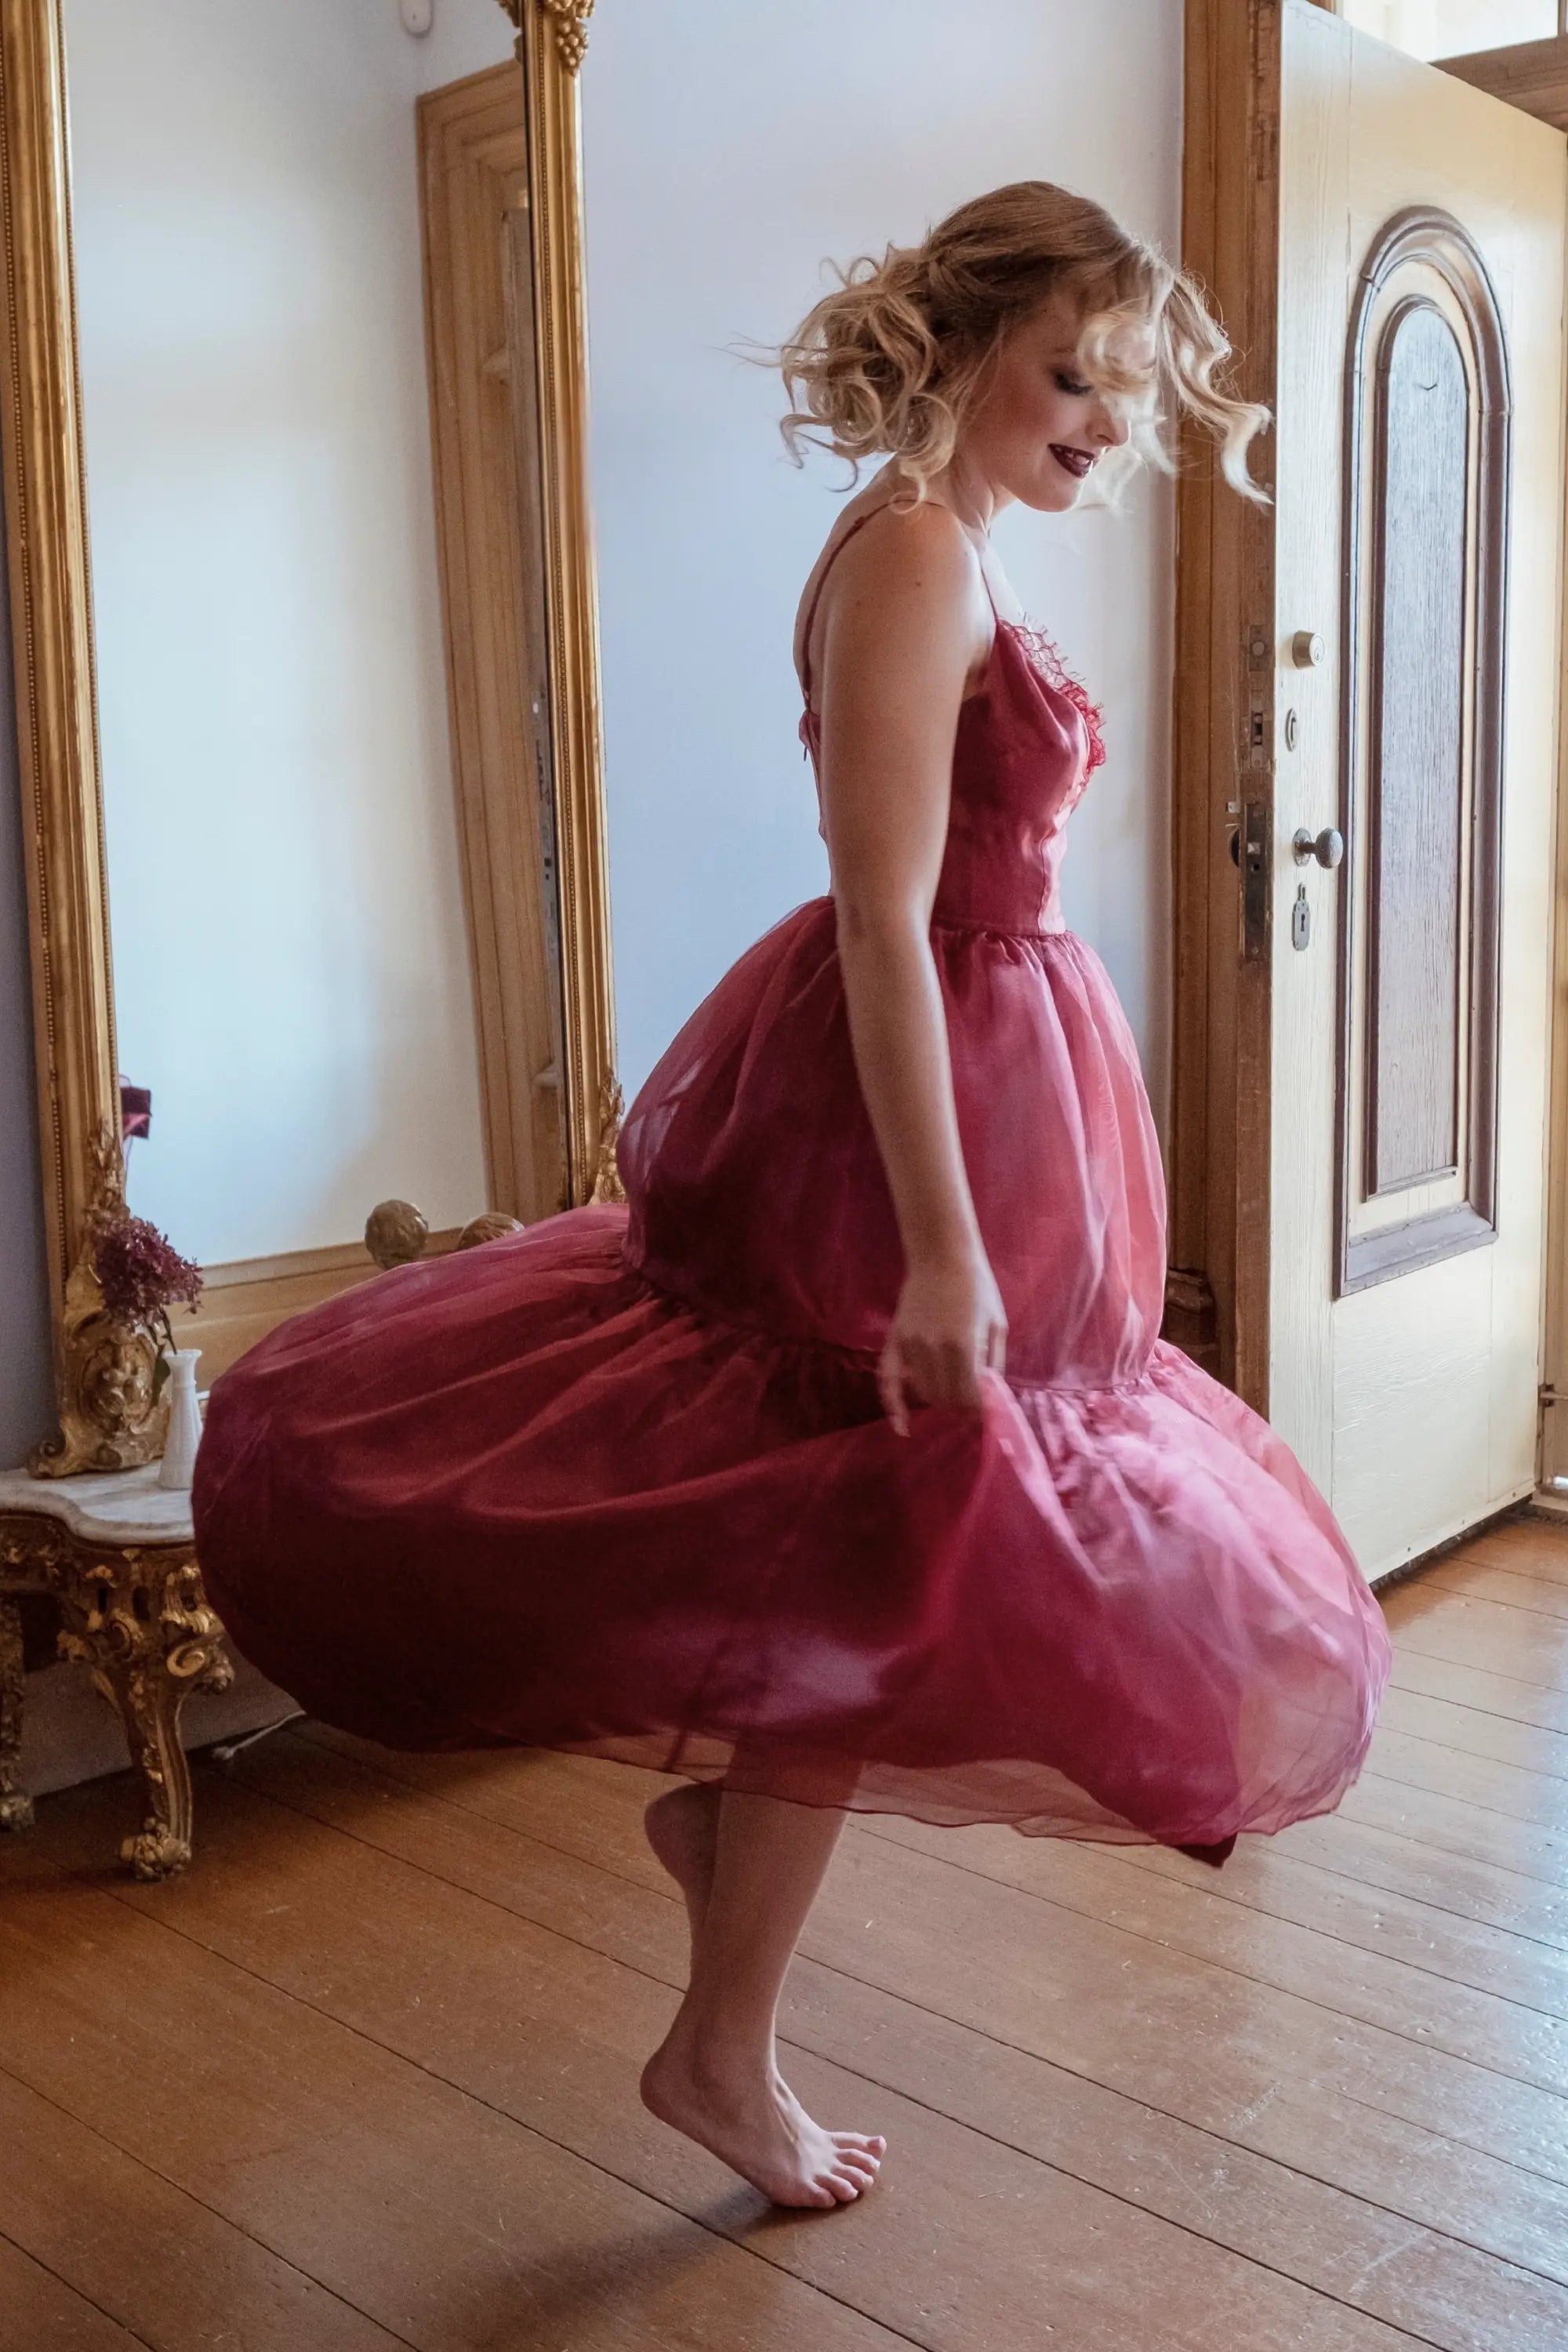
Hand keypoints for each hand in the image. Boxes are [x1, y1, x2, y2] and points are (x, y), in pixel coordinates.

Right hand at [877, 1250, 1007, 1435]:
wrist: (941, 1255)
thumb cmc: (977, 1287)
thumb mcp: (997, 1325)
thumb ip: (993, 1365)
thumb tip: (988, 1398)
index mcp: (963, 1346)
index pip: (968, 1397)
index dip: (978, 1409)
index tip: (985, 1409)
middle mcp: (933, 1350)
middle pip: (945, 1399)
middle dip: (961, 1406)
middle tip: (971, 1402)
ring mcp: (910, 1346)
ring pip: (924, 1392)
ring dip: (940, 1400)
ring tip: (952, 1393)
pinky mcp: (894, 1341)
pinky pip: (888, 1380)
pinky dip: (894, 1406)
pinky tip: (903, 1427)